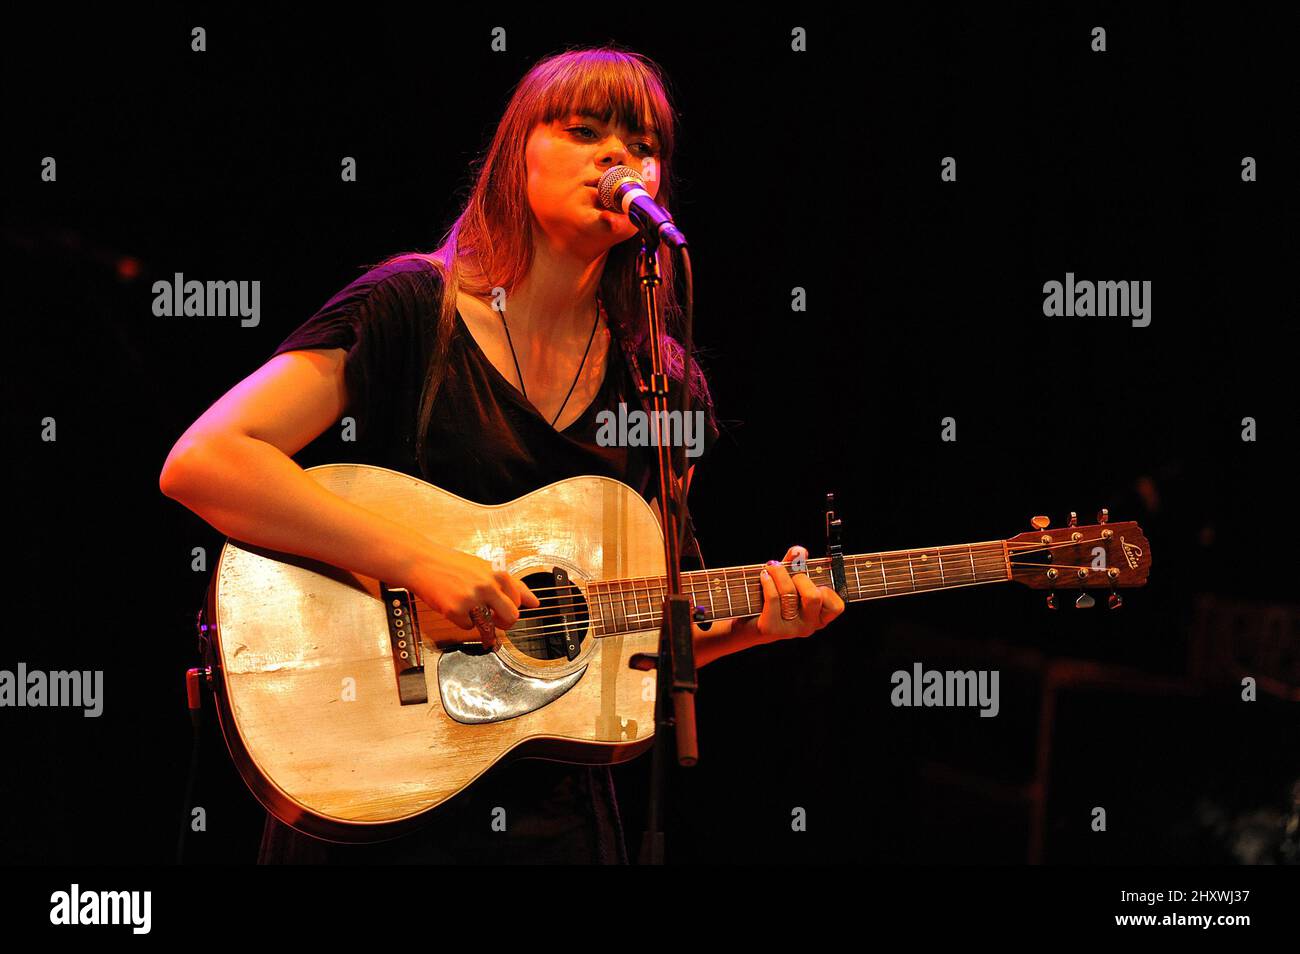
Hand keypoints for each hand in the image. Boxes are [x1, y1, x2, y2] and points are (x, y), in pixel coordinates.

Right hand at [406, 542, 539, 649]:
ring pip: (489, 625)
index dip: (511, 607)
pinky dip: (462, 621)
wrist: (423, 562)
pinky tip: (454, 605)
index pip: (519, 601)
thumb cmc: (454, 565)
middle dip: (504, 623)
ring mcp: (472, 599)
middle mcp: (488, 586)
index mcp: (499, 574)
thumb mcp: (486, 568)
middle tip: (494, 620)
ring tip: (469, 607)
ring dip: (481, 622)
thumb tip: (534, 603)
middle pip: (511, 618)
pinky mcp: (455, 611)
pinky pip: (467, 627)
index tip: (503, 608)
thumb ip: (513, 585)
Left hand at [755, 545, 845, 640]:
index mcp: (819, 617)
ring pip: (790, 593)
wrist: (745, 623)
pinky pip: (773, 598)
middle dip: (800, 577)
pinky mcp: (772, 629)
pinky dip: (768, 581)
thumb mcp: (788, 580)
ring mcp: (790, 630)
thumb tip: (800, 551)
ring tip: (771, 568)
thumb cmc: (772, 599)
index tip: (812, 581)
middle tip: (789, 573)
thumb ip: (797, 564)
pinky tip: (764, 575)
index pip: (836, 606)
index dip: (826, 589)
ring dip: (779, 573)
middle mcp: (808, 627)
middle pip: (813, 596)